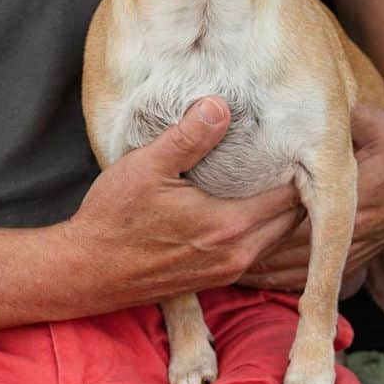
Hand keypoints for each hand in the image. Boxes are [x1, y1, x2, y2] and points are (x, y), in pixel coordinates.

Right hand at [58, 96, 305, 311]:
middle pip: (293, 218)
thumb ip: (188, 136)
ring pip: (279, 236)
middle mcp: (238, 253)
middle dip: (295, 187)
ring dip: (281, 209)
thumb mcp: (147, 166)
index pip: (291, 195)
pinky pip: (259, 249)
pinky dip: (263, 227)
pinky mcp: (216, 278)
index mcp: (229, 224)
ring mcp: (228, 270)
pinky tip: (247, 204)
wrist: (87, 272)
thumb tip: (220, 105)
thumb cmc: (114, 219)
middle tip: (289, 154)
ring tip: (272, 176)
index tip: (292, 141)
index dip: (296, 166)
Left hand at [236, 105, 383, 293]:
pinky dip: (282, 282)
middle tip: (209, 251)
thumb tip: (298, 99)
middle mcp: (354, 228)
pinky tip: (252, 279)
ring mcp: (355, 249)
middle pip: (293, 248)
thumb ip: (339, 116)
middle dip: (252, 251)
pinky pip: (313, 279)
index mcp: (356, 192)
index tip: (224, 220)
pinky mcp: (356, 263)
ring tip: (219, 270)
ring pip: (301, 271)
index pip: (300, 213)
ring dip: (263, 272)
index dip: (261, 219)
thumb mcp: (371, 122)